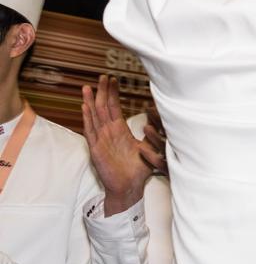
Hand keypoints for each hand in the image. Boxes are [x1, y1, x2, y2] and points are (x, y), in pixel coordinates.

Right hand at [82, 75, 161, 213]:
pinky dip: (87, 118)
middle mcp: (109, 133)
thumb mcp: (149, 149)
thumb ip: (153, 136)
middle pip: (103, 108)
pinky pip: (90, 130)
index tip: (113, 80)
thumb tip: (164, 123)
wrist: (129, 187)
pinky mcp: (96, 148)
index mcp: (120, 131)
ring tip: (87, 87)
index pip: (115, 108)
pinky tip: (84, 106)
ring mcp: (101, 140)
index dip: (113, 94)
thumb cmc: (138, 170)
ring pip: (94, 116)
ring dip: (90, 101)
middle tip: (102, 76)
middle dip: (102, 92)